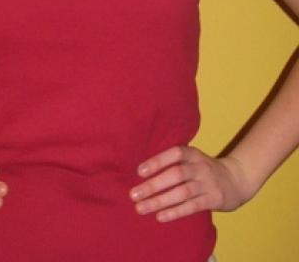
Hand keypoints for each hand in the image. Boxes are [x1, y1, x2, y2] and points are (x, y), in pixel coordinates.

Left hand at [128, 145, 256, 222]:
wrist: (237, 179)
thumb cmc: (203, 170)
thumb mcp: (192, 159)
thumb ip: (173, 162)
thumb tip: (141, 172)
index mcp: (192, 154)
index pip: (175, 154)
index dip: (157, 161)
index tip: (139, 171)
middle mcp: (200, 167)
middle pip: (175, 175)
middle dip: (153, 185)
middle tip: (134, 194)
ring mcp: (208, 183)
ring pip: (182, 193)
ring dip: (160, 201)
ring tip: (141, 208)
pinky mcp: (214, 199)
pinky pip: (193, 206)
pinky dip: (175, 212)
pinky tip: (160, 217)